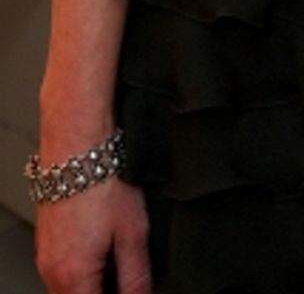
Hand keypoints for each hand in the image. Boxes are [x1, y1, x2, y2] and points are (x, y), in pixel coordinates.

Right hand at [35, 179, 151, 293]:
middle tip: (127, 271)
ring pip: (71, 288)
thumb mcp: (134, 233)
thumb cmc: (103, 181)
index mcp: (74, 277)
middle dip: (105, 291)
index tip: (132, 289)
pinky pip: (63, 270)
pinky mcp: (45, 242)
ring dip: (94, 281)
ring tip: (115, 253)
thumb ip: (137, 276)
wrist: (78, 145)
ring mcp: (45, 257)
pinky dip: (82, 267)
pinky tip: (101, 243)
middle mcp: (52, 272)